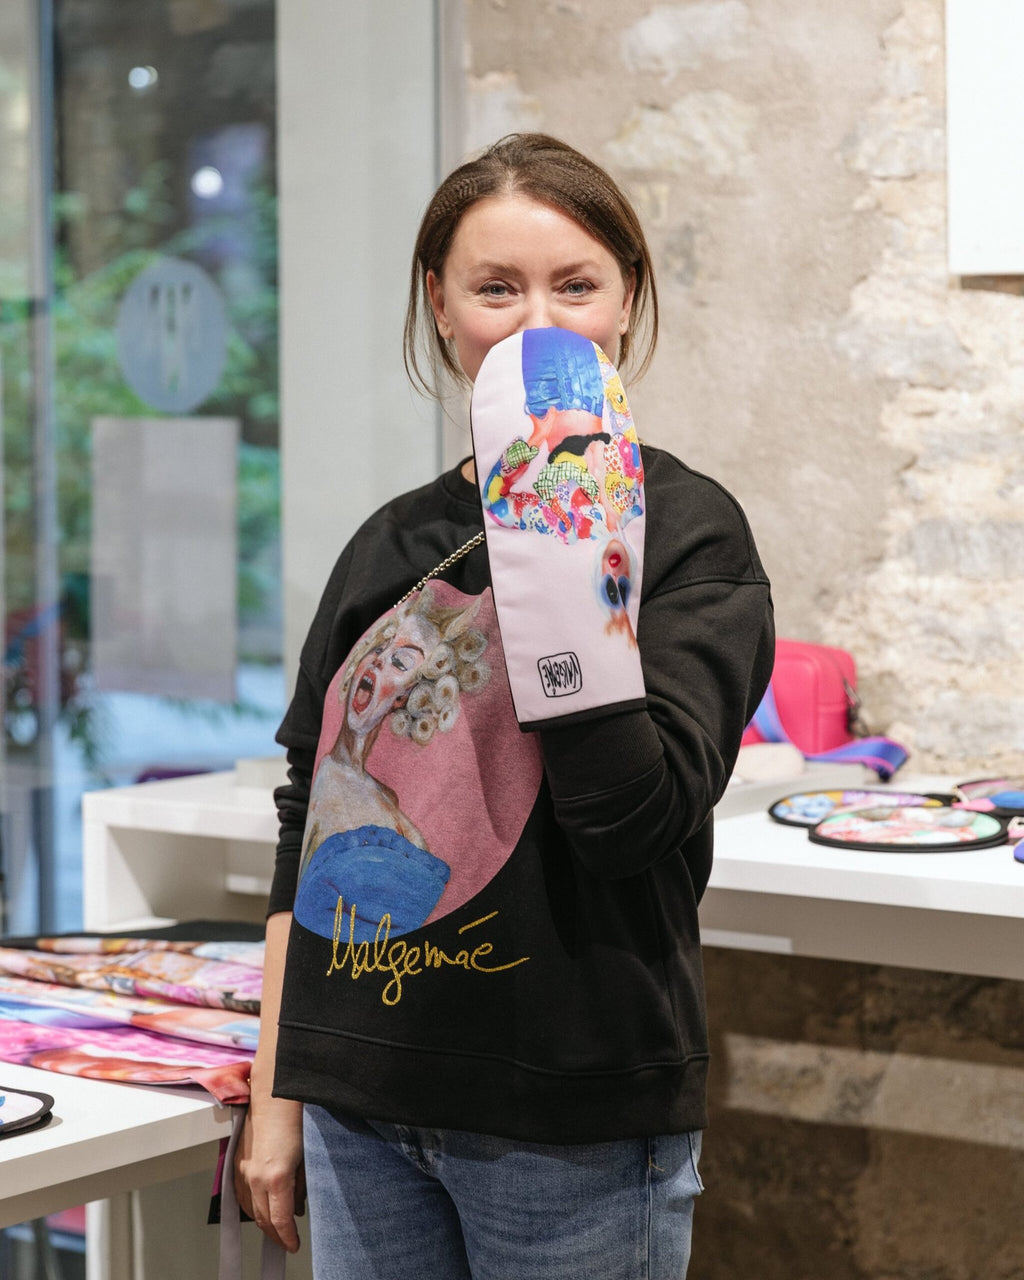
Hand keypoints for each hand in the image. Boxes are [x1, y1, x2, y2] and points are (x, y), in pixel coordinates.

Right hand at [234, 1091, 305, 1252]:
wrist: (275, 1093)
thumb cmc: (295, 1118)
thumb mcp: (307, 1157)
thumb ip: (302, 1185)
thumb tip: (297, 1206)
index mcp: (277, 1177)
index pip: (280, 1220)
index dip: (288, 1237)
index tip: (294, 1245)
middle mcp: (256, 1177)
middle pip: (263, 1218)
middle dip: (275, 1234)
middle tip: (286, 1241)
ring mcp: (244, 1169)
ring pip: (249, 1208)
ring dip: (262, 1222)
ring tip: (275, 1229)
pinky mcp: (238, 1162)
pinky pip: (240, 1194)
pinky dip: (249, 1207)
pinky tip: (258, 1209)